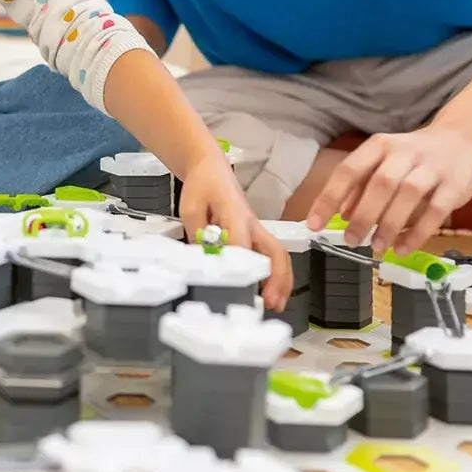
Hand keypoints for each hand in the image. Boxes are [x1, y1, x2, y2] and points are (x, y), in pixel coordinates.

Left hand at [178, 152, 293, 310]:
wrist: (209, 167)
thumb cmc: (202, 185)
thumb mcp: (190, 208)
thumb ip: (196, 235)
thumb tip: (204, 263)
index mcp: (235, 213)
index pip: (242, 242)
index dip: (241, 265)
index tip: (238, 286)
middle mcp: (251, 223)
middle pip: (275, 251)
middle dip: (277, 278)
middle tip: (271, 302)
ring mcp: (255, 229)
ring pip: (276, 255)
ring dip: (280, 280)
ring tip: (275, 303)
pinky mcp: (253, 234)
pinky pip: (268, 254)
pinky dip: (273, 274)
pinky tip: (267, 290)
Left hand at [305, 126, 471, 255]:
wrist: (463, 139)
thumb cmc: (414, 156)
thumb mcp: (383, 162)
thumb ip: (362, 186)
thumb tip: (341, 213)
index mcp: (379, 146)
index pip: (349, 170)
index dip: (329, 198)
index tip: (315, 224)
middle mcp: (403, 153)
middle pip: (379, 183)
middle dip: (363, 215)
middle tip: (350, 240)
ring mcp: (431, 168)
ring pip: (407, 195)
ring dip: (389, 224)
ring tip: (376, 247)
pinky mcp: (454, 186)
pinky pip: (435, 211)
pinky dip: (418, 233)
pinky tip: (403, 249)